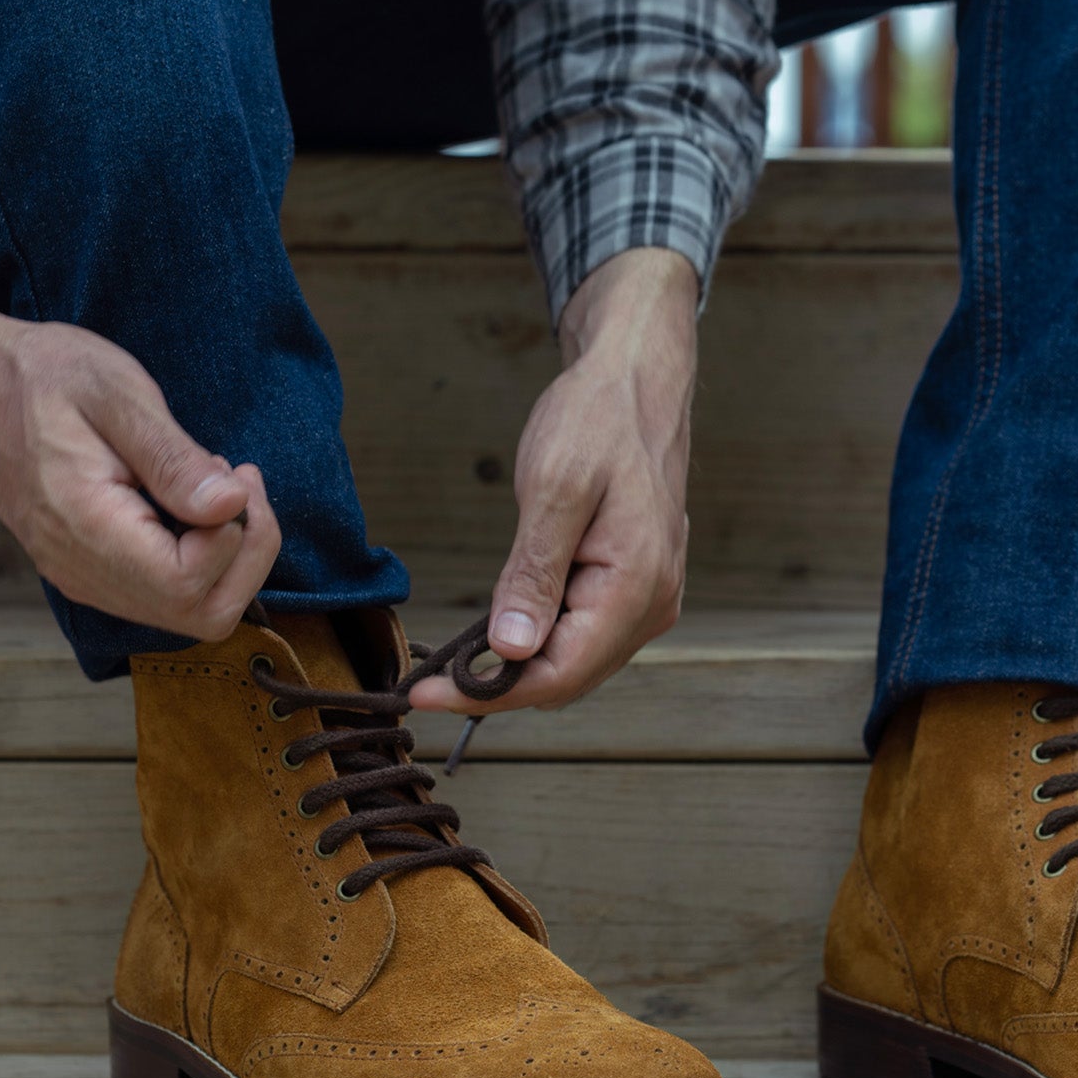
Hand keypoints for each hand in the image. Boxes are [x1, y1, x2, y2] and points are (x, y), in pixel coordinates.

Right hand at [0, 305, 279, 639]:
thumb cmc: (47, 376)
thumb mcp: (117, 396)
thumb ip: (173, 459)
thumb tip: (230, 507)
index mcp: (88, 528)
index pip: (189, 585)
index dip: (236, 541)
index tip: (236, 478)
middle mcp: (86, 571)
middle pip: (203, 614)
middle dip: (248, 554)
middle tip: (244, 487)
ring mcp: (90, 577)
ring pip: (192, 610)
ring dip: (231, 555)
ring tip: (221, 486)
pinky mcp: (98, 570)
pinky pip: (170, 592)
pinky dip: (206, 556)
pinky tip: (200, 502)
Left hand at [409, 247, 697, 715]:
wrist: (637, 382)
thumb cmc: (598, 420)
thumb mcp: (555, 487)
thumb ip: (533, 574)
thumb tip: (510, 650)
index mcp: (638, 585)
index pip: (558, 673)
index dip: (489, 694)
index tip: (424, 695)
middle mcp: (654, 603)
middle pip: (568, 678)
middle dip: (498, 684)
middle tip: (428, 675)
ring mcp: (650, 598)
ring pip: (575, 661)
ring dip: (518, 663)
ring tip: (456, 650)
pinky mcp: (637, 586)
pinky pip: (584, 634)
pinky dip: (540, 637)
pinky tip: (504, 617)